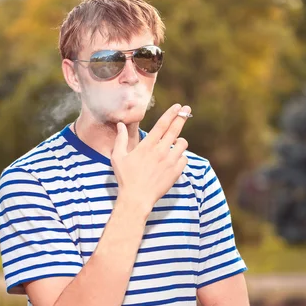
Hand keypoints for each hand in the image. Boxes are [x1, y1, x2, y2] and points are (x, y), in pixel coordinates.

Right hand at [111, 103, 190, 217]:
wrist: (137, 198)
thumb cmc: (125, 178)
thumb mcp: (118, 157)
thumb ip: (120, 139)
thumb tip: (120, 124)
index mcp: (147, 145)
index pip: (162, 124)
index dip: (171, 113)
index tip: (178, 106)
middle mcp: (160, 151)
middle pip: (175, 129)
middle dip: (182, 117)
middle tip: (186, 109)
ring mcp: (170, 161)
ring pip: (182, 144)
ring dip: (180, 141)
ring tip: (175, 143)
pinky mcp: (176, 172)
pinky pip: (185, 159)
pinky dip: (181, 157)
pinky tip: (175, 159)